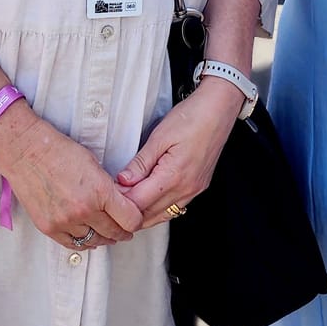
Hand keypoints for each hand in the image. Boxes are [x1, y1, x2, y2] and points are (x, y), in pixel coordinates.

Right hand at [0, 106, 142, 250]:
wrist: (25, 151)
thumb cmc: (60, 151)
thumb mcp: (94, 164)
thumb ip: (109, 188)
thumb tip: (122, 206)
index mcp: (100, 191)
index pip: (131, 220)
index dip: (135, 220)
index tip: (134, 219)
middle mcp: (84, 210)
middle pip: (114, 233)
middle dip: (122, 232)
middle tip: (125, 230)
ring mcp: (65, 222)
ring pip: (94, 241)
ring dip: (103, 238)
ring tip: (106, 234)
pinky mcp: (49, 228)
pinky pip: (73, 244)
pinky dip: (83, 241)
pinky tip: (88, 236)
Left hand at [115, 78, 241, 226]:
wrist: (219, 109)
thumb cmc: (192, 117)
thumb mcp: (159, 137)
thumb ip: (140, 163)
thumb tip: (122, 182)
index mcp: (174, 176)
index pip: (139, 203)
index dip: (120, 200)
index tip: (107, 193)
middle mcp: (186, 189)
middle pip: (149, 215)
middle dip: (128, 211)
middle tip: (111, 199)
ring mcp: (194, 191)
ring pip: (162, 216)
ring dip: (142, 212)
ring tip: (125, 200)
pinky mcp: (198, 187)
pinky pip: (174, 208)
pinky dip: (158, 208)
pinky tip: (147, 199)